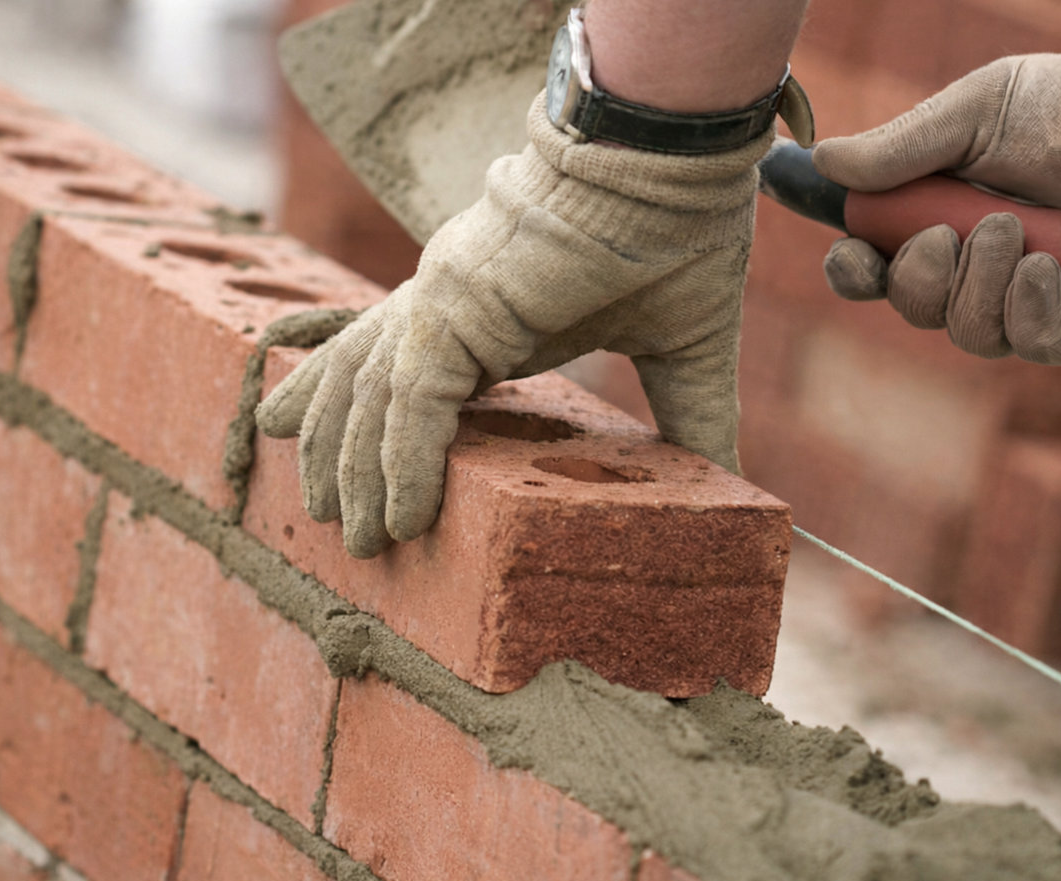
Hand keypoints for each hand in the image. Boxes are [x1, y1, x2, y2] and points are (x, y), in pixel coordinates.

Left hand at [256, 93, 770, 557]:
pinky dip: (400, 464)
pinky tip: (401, 518)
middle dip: (340, 456)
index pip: (407, 373)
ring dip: (354, 472)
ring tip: (350, 538)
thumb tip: (732, 488)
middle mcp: (446, 302)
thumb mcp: (676, 350)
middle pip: (363, 383)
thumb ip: (688, 423)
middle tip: (328, 519)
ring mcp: (441, 298)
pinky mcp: (453, 306)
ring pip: (369, 398)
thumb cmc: (679, 235)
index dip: (377, 427)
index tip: (364, 484)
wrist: (675, 161)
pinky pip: (408, 401)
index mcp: (487, 308)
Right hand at [812, 24, 1060, 363]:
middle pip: (916, 309)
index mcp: (943, 220)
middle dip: (921, 281)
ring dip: (980, 290)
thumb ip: (900, 146)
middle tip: (950, 234)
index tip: (853, 259)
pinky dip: (1030, 314)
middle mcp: (981, 267)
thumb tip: (826, 162)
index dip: (856, 274)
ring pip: (971, 334)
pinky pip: (1035, 348)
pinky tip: (1045, 270)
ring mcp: (1032, 300)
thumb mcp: (975, 114)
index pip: (878, 269)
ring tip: (1016, 234)